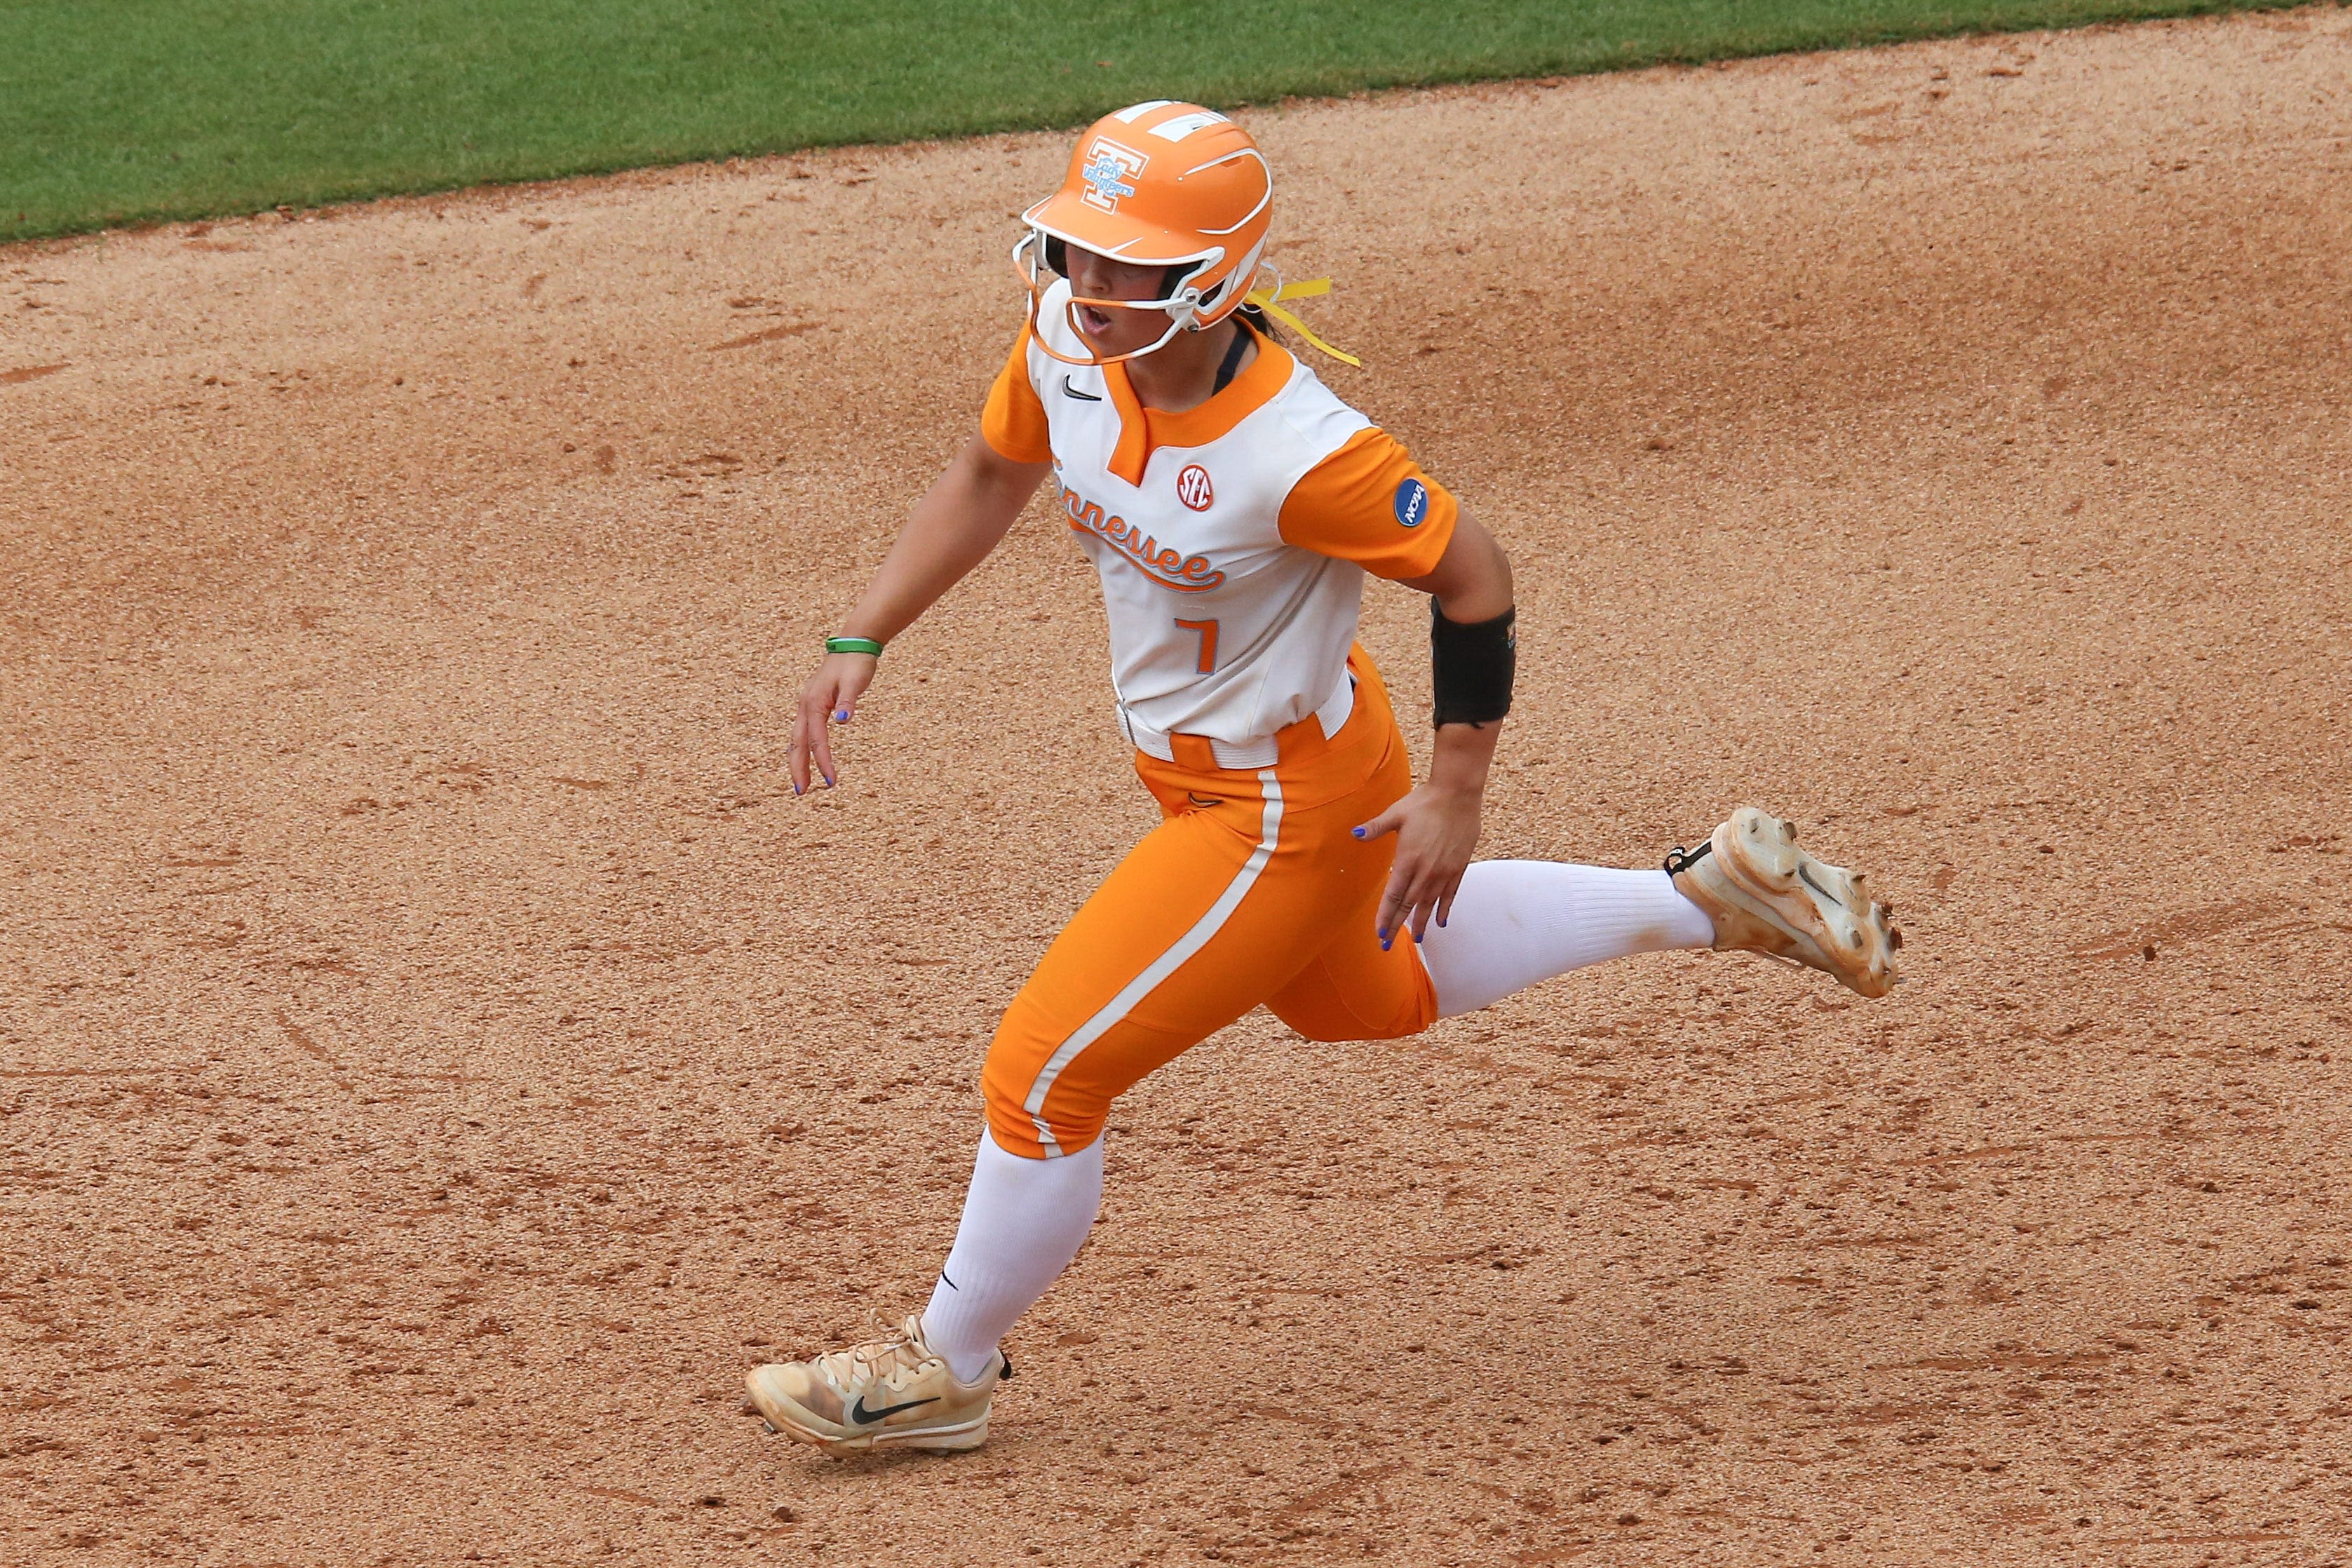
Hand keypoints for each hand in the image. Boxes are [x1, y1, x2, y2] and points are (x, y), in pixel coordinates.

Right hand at [789, 652, 877, 792]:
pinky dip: (804, 747)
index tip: (832, 782)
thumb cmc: (856, 663)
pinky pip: (805, 731)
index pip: (817, 739)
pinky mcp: (813, 703)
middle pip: (797, 742)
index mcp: (814, 702)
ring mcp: (807, 704)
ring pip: (798, 737)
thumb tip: (844, 720)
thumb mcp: (856, 681)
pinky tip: (809, 758)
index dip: (823, 761)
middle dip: (798, 768)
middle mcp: (806, 704)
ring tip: (802, 782)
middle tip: (801, 792)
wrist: (854, 644)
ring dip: (799, 760)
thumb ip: (849, 701)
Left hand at [1354, 780, 1484, 947]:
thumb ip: (1375, 828)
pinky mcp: (1458, 867)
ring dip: (1421, 922)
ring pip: (1430, 904)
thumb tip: (1354, 833)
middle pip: (1409, 905)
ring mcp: (1444, 871)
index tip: (1379, 933)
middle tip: (1388, 945)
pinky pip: (1451, 895)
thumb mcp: (1396, 814)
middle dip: (1398, 926)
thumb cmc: (1425, 802)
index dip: (1386, 917)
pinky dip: (1445, 909)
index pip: (1393, 896)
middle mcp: (1426, 871)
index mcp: (1407, 860)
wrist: (1458, 793)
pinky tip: (1441, 921)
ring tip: (1416, 939)